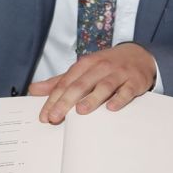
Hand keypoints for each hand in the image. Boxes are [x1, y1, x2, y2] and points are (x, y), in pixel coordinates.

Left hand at [28, 43, 155, 123]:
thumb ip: (59, 81)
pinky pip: (126, 90)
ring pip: (103, 86)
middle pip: (81, 84)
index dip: (54, 99)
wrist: (139, 55)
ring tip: (80, 111)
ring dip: (92, 98)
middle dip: (66, 101)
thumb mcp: (82, 70)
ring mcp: (118, 73)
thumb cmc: (106, 66)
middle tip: (55, 117)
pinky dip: (120, 98)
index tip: (45, 115)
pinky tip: (112, 108)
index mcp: (85, 64)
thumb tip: (33, 90)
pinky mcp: (134, 81)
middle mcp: (100, 67)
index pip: (66, 82)